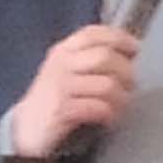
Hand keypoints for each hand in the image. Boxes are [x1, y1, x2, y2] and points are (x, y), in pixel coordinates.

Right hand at [8, 25, 139, 157]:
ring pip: (107, 85)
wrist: (27, 128)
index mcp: (62, 51)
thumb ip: (89, 58)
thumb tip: (127, 52)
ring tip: (120, 105)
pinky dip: (110, 114)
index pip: (93, 33)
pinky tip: (108, 118)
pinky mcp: (62, 111)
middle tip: (130, 85)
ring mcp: (60, 87)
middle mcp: (60, 65)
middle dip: (126, 72)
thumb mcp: (66, 70)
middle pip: (105, 57)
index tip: (134, 49)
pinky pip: (98, 108)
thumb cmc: (54, 98)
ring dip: (121, 97)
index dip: (119, 38)